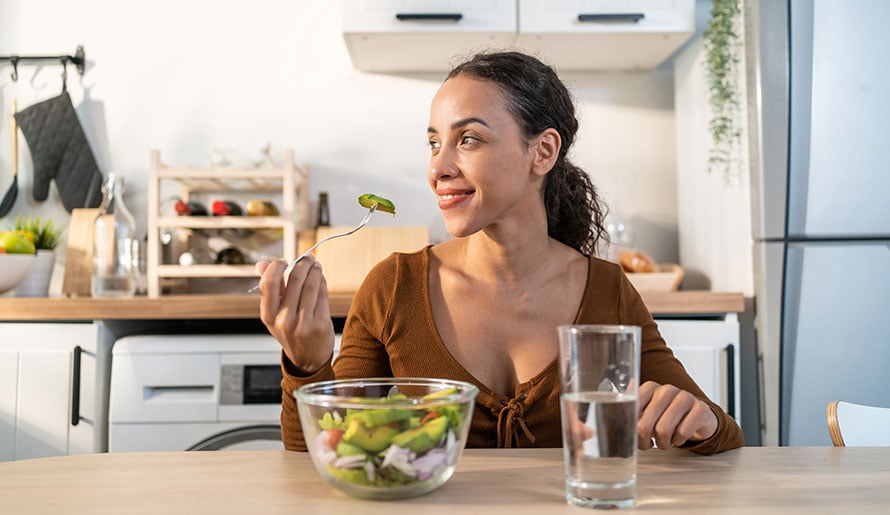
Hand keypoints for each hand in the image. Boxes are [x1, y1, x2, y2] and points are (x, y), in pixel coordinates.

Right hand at [256, 254, 334, 373]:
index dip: (277, 267)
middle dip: (302, 264)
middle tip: (307, 258)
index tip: (285, 260)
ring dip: (314, 269)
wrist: (307, 359)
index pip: (269, 283)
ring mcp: (303, 323)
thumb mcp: (274, 313)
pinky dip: (321, 281)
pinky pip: (322, 294)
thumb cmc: (290, 332)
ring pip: (310, 285)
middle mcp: (284, 320)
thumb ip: (271, 287)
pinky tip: (320, 277)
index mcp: (268, 316)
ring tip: (315, 264)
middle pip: (294, 280)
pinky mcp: (320, 324)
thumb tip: (261, 264)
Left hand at [637, 381, 717, 449]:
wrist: (697, 418)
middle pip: (645, 424)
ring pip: (663, 430)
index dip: (631, 429)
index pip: (632, 410)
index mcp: (650, 388)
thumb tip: (615, 425)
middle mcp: (666, 389)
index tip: (635, 436)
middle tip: (648, 444)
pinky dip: (678, 441)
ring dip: (662, 443)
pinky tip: (678, 438)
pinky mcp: (700, 409)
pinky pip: (682, 432)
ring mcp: (684, 397)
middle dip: (644, 441)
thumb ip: (631, 415)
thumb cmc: (666, 417)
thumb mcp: (647, 414)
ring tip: (664, 442)